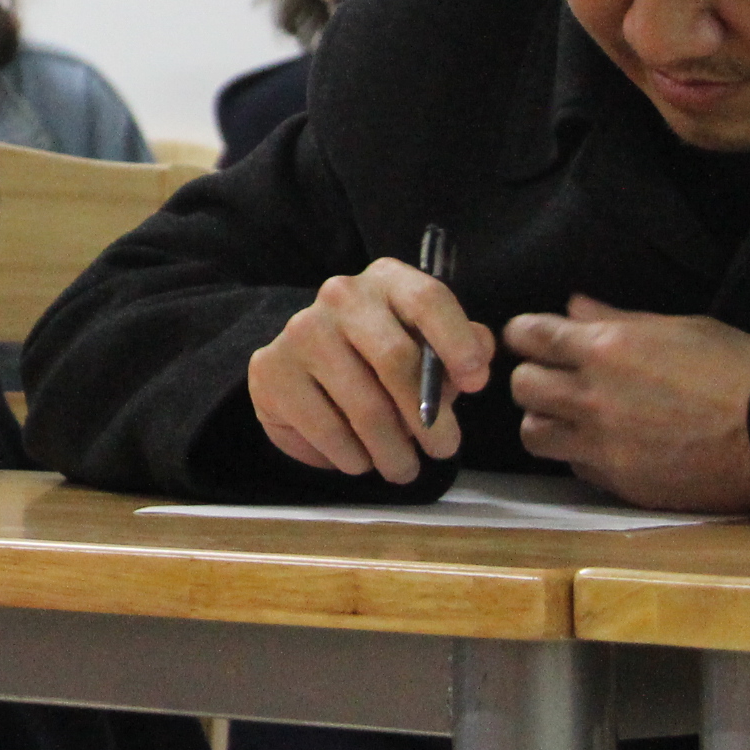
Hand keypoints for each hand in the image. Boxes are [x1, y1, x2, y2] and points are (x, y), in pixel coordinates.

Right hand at [246, 257, 495, 481]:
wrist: (306, 365)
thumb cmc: (382, 355)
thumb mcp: (427, 346)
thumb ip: (462, 350)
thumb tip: (480, 360)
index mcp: (387, 280)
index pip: (428, 299)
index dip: (456, 342)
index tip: (476, 384)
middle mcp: (340, 295)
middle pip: (395, 359)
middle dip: (428, 418)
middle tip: (443, 451)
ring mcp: (300, 330)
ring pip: (364, 407)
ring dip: (393, 452)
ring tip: (403, 468)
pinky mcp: (270, 370)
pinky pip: (326, 431)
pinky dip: (353, 458)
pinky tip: (361, 459)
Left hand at [506, 295, 749, 510]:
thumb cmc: (738, 370)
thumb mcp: (681, 327)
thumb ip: (617, 319)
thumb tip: (574, 307)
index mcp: (606, 348)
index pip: (529, 335)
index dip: (528, 334)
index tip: (538, 339)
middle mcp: (593, 397)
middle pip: (522, 386)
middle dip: (534, 377)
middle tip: (558, 379)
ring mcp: (603, 445)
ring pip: (534, 434)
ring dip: (547, 421)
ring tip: (573, 417)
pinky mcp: (620, 483)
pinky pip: (575, 467)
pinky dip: (581, 455)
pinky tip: (608, 445)